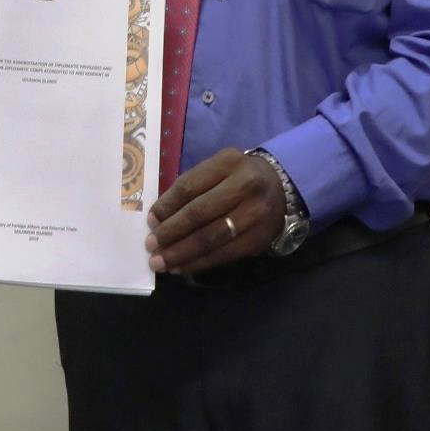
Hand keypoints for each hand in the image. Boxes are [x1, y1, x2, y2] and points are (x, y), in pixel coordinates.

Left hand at [145, 147, 285, 273]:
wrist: (280, 187)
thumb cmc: (236, 176)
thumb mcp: (217, 168)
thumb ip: (192, 185)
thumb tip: (158, 216)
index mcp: (227, 163)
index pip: (189, 186)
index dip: (166, 206)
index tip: (150, 220)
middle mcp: (244, 187)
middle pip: (199, 214)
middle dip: (171, 233)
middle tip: (150, 246)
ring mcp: (255, 215)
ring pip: (211, 238)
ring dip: (182, 253)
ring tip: (161, 262)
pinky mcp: (259, 239)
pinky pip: (225, 254)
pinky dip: (200, 263)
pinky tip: (182, 267)